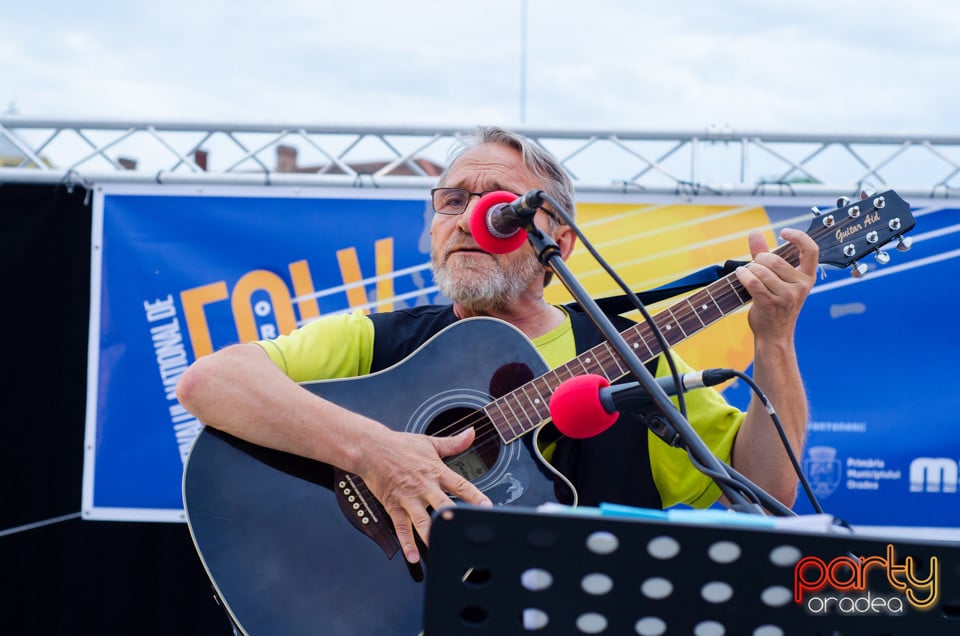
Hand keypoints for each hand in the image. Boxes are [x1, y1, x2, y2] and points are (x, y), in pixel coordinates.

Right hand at [356, 427, 491, 562]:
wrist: (371, 449)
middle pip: (443, 505)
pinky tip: (413, 556)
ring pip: (422, 521)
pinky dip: (407, 543)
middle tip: (467, 532)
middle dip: (455, 519)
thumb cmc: (400, 446)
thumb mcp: (430, 442)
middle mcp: (424, 487)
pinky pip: (401, 527)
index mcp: (436, 471)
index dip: (475, 497)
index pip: (460, 486)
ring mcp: (408, 498)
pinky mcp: (394, 506)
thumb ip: (453, 442)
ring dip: (431, 535)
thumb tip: (471, 433)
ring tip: (441, 548)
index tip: (487, 508)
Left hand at [736, 228, 817, 341]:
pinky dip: (743, 276)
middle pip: (775, 260)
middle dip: (759, 260)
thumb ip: (766, 255)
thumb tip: (755, 233)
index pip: (811, 250)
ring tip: (747, 274)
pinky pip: (753, 281)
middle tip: (754, 267)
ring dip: (749, 270)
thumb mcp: (777, 280)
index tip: (783, 232)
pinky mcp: (771, 303)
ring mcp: (787, 296)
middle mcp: (801, 286)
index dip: (799, 237)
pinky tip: (740, 275)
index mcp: (807, 277)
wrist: (774, 335)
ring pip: (762, 270)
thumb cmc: (775, 304)